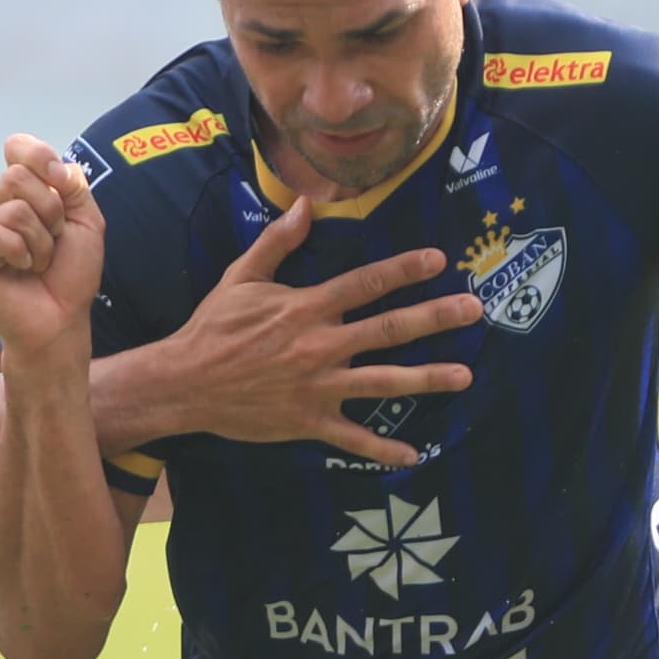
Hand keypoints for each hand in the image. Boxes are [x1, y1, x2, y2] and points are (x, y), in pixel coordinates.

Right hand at [0, 135, 103, 360]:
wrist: (63, 319)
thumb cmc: (71, 274)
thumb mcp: (86, 221)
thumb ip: (74, 185)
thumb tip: (54, 165)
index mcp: (23, 193)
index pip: (18, 148)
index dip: (39, 156)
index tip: (61, 182)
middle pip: (17, 175)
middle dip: (50, 211)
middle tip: (53, 240)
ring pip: (12, 208)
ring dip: (40, 241)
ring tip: (39, 262)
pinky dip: (19, 252)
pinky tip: (22, 269)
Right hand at [141, 198, 479, 467]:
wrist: (184, 383)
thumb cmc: (213, 328)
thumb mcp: (241, 277)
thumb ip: (277, 242)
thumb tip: (304, 203)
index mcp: (306, 308)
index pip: (365, 283)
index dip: (404, 269)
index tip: (439, 260)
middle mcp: (320, 345)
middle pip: (389, 329)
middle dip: (435, 318)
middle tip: (474, 310)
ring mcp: (318, 386)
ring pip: (383, 382)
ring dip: (427, 379)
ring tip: (464, 375)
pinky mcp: (309, 421)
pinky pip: (353, 438)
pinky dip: (382, 449)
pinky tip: (412, 455)